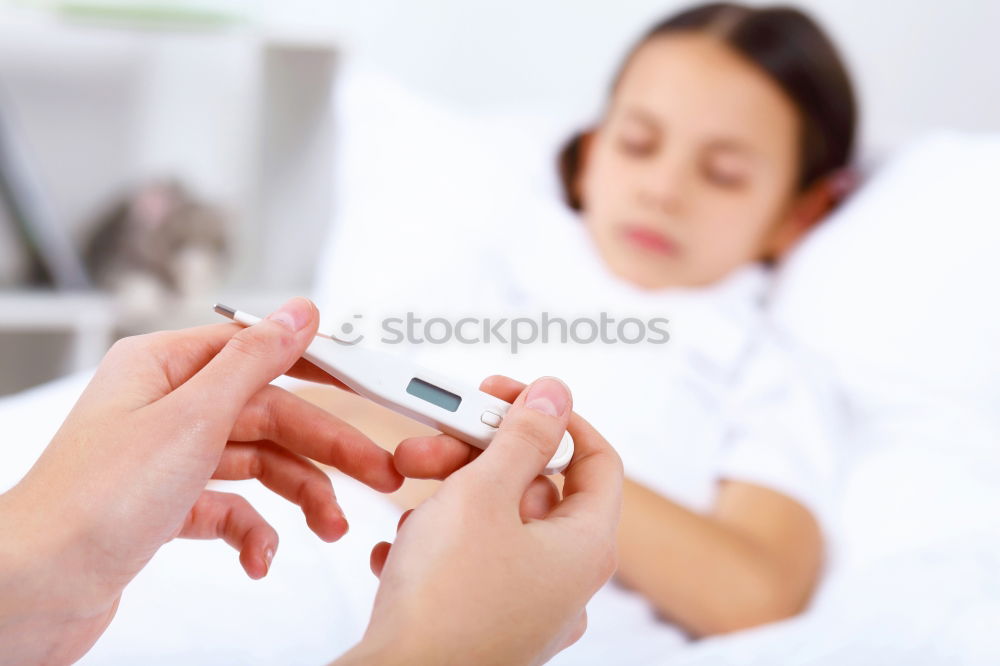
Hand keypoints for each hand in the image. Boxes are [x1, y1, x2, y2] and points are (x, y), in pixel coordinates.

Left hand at [0, 298, 401, 664]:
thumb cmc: (92, 502)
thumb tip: (298, 313)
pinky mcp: (166, 506)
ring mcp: (167, 458)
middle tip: (374, 473)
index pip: (259, 353)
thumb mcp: (192, 418)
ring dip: (299, 496)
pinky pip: (229, 509)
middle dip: (324, 449)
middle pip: (268, 416)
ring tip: (330, 525)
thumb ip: (254, 361)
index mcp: (164, 367)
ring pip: (257, 464)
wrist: (34, 590)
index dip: (317, 370)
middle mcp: (166, 407)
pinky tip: (259, 556)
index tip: (364, 386)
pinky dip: (252, 532)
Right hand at [341, 376, 623, 664]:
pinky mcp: (488, 622)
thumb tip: (555, 397)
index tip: (511, 401)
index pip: (596, 459)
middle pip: (534, 488)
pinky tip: (403, 550)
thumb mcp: (483, 494)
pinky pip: (470, 563)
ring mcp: (528, 604)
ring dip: (448, 501)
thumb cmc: (445, 604)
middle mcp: (565, 578)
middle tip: (436, 446)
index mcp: (585, 545)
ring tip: (409, 505)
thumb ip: (523, 436)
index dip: (554, 420)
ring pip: (495, 524)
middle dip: (478, 458)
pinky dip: (437, 545)